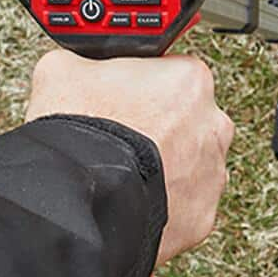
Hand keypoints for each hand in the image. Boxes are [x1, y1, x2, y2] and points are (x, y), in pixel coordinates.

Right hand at [26, 49, 233, 265]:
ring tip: (125, 170)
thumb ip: (85, 61)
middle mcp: (213, 124)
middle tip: (124, 135)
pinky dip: (163, 201)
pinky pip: (185, 204)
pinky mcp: (203, 214)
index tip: (126, 96)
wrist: (80, 197)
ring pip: (190, 164)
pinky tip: (133, 196)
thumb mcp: (64, 69)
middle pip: (188, 120)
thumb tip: (78, 65)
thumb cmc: (82, 133)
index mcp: (190, 79)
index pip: (172, 73)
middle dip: (160, 127)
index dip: (143, 85)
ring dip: (165, 166)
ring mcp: (212, 172)